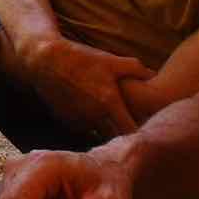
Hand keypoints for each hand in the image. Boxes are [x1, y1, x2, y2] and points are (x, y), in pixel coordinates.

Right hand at [30, 39, 154, 137]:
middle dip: (124, 138)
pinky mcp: (66, 121)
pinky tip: (92, 117)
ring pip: (99, 136)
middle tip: (132, 132)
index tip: (148, 133)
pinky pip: (83, 131)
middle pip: (116, 138)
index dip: (141, 135)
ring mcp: (79, 121)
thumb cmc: (81, 59)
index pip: (131, 131)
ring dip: (106, 134)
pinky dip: (90, 128)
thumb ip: (135, 69)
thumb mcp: (110, 60)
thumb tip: (154, 74)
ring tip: (112, 126)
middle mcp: (94, 117)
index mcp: (109, 103)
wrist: (45, 61)